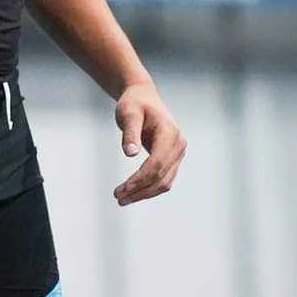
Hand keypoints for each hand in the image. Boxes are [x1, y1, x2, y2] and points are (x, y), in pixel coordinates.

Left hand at [113, 81, 186, 206]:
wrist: (144, 97)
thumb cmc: (134, 103)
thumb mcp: (128, 113)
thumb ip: (130, 132)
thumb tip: (130, 153)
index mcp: (170, 133)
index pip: (157, 163)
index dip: (140, 178)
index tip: (123, 188)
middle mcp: (178, 144)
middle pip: (161, 176)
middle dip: (140, 190)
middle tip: (118, 197)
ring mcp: (178, 153)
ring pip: (164, 182)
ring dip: (144, 193)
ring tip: (121, 199)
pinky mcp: (172, 159)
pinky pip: (163, 179)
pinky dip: (148, 188)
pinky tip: (132, 192)